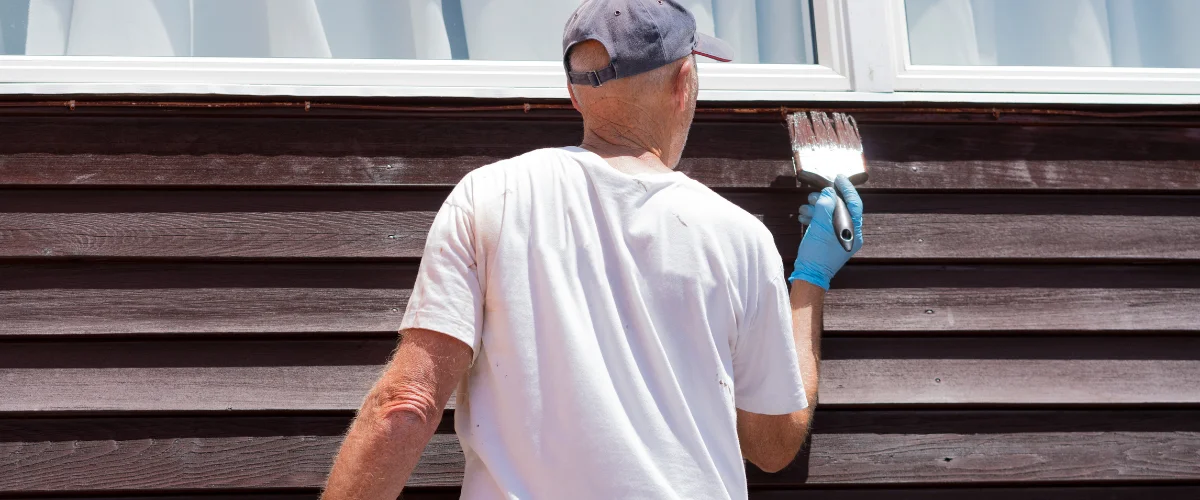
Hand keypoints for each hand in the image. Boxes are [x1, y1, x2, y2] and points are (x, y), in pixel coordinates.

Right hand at [790, 175, 863, 289]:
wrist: (809, 275)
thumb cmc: (817, 253)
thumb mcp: (820, 226)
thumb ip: (826, 206)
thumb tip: (829, 192)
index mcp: (854, 230)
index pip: (854, 203)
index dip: (846, 188)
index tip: (838, 177)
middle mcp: (851, 233)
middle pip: (841, 208)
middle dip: (825, 200)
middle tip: (812, 197)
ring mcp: (840, 238)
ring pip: (830, 215)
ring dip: (817, 209)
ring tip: (804, 208)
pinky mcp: (830, 241)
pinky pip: (825, 224)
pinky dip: (815, 218)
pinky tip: (803, 217)